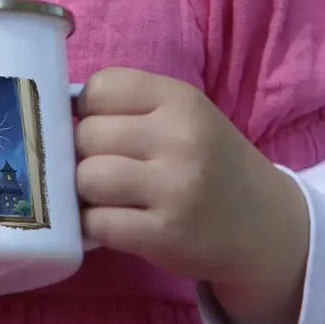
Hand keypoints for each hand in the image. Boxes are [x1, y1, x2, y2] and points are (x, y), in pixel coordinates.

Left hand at [75, 68, 308, 323]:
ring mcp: (173, 189)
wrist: (266, 226)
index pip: (100, 87)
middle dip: (85, 153)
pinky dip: (94, 224)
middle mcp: (178, 138)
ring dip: (87, 191)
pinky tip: (113, 221)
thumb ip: (132, 105)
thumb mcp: (184, 116)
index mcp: (180, 99)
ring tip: (109, 195)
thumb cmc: (211, 161)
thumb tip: (57, 111)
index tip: (102, 127)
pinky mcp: (165, 236)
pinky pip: (98, 222)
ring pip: (87, 178)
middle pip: (87, 134)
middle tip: (108, 166)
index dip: (88, 109)